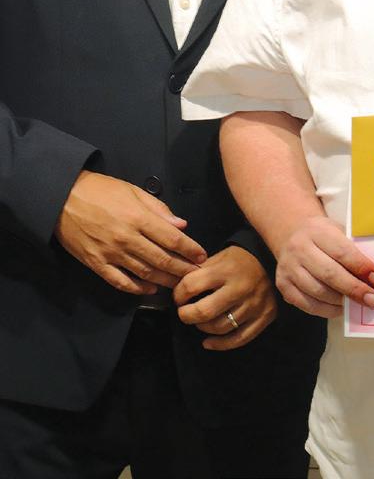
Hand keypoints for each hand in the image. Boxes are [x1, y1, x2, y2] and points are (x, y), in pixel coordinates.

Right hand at [55, 170, 206, 294]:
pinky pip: (120, 281)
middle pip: (162, 259)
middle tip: (197, 275)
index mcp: (138, 218)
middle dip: (183, 268)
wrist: (63, 198)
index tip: (202, 256)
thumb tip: (181, 225)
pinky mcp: (96, 264)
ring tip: (180, 284)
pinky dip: (137, 288)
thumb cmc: (101, 190)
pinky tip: (151, 289)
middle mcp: (127, 238)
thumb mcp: (133, 191)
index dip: (190, 249)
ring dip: (165, 280)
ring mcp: (111, 253)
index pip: (172, 239)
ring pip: (145, 273)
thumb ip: (158, 209)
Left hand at [174, 245, 276, 349]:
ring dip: (203, 327)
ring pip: (220, 327)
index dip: (179, 294)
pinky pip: (238, 339)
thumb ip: (201, 271)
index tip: (178, 297)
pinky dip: (219, 344)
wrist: (274, 261)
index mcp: (226, 270)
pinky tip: (208, 342)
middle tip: (184, 313)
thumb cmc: (242, 259)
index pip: (192, 285)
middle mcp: (240, 288)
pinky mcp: (263, 317)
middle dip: (186, 315)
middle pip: (204, 311)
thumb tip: (177, 288)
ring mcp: (253, 305)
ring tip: (200, 321)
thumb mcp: (221, 257)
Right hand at [275, 214, 373, 318]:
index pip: (341, 251)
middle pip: (329, 274)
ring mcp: (288, 268)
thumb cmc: (323, 236)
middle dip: (354, 289)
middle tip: (372, 300)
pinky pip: (307, 304)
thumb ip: (353, 250)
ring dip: (341, 301)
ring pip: (318, 292)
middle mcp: (299, 248)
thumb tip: (372, 277)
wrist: (292, 234)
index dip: (361, 267)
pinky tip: (340, 308)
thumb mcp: (337, 231)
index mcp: (316, 230)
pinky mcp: (283, 285)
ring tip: (358, 304)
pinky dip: (327, 310)